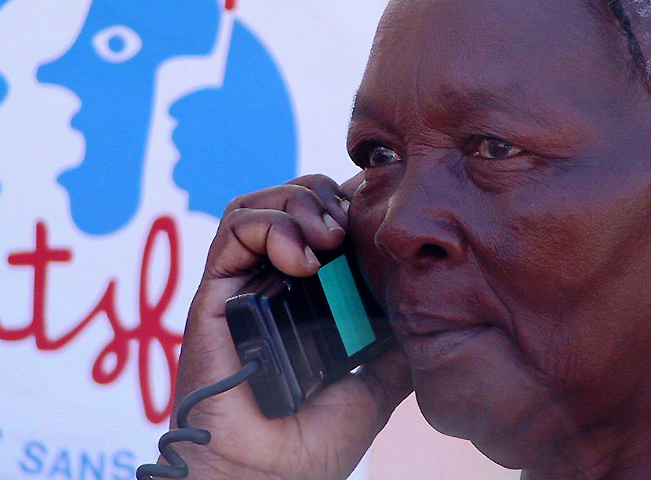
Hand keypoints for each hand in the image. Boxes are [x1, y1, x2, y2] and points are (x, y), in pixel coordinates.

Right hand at [170, 174, 412, 479]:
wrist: (265, 475)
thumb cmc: (311, 442)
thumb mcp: (374, 383)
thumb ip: (397, 346)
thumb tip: (434, 314)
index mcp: (309, 296)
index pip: (327, 220)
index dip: (352, 202)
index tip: (380, 207)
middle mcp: (274, 281)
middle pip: (295, 198)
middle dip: (328, 198)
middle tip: (350, 232)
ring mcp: (244, 282)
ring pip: (263, 202)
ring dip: (301, 205)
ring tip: (328, 240)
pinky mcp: (216, 289)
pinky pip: (234, 227)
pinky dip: (271, 226)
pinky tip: (301, 260)